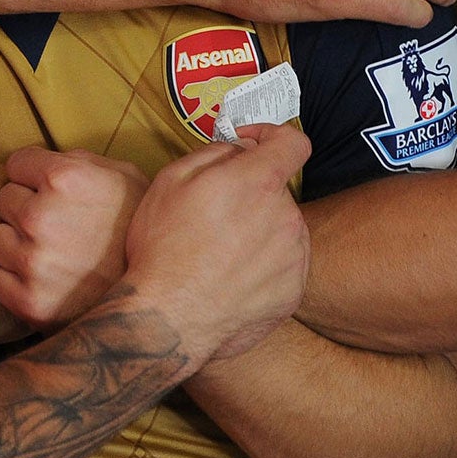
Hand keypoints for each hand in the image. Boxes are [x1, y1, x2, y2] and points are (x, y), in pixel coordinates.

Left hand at [0, 148, 149, 328]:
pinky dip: (16, 281)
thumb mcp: (123, 176)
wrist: (161, 289)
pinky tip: (47, 278)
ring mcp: (34, 261)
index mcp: (65, 178)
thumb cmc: (138, 228)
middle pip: (4, 200)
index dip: (34, 175)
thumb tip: (42, 160)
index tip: (49, 190)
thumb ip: (78, 160)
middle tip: (56, 224)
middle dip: (25, 208)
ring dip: (17, 244)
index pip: (16, 163)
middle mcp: (42, 216)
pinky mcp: (29, 300)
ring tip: (52, 252)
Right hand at [122, 124, 310, 363]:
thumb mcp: (170, 180)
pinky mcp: (293, 292)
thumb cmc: (163, 248)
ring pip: (283, 229)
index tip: (250, 146)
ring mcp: (294, 257)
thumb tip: (241, 149)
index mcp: (259, 182)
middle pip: (278, 191)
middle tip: (214, 217)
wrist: (168, 320)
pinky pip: (284, 267)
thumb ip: (215, 153)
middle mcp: (286, 216)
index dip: (272, 137)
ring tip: (221, 255)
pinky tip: (231, 279)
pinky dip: (263, 267)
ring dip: (259, 231)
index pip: (293, 143)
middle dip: (251, 194)